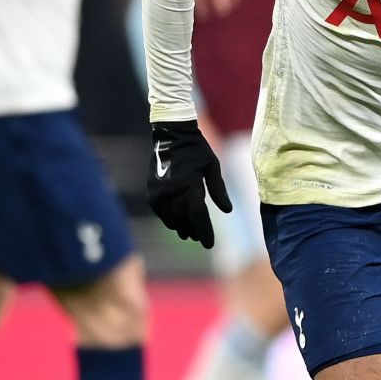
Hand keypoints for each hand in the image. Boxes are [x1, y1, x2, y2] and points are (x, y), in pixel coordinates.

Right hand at [147, 119, 230, 246]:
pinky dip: (169, 219)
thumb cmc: (196, 150)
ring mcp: (160, 193)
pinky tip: (176, 222)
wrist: (171, 135)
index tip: (209, 244)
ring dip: (181, 227)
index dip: (204, 232)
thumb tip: (228, 211)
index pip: (199, 216)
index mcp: (191, 186)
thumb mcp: (212, 167)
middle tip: (200, 238)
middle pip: (185, 221)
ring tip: (189, 233)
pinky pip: (161, 213)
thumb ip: (219, 190)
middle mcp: (174, 193)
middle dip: (193, 231)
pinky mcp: (152, 192)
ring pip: (172, 219)